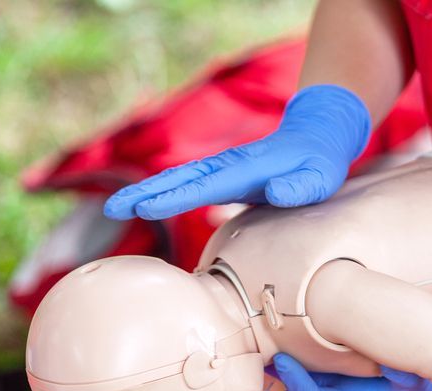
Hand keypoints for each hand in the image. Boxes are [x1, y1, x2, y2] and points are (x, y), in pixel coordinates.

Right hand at [103, 84, 371, 220]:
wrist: (317, 139)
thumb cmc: (319, 165)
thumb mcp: (319, 179)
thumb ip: (300, 187)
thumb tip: (275, 192)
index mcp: (246, 171)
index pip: (203, 186)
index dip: (174, 198)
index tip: (146, 209)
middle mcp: (226, 168)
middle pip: (178, 180)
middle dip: (144, 194)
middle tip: (112, 209)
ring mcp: (221, 171)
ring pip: (176, 181)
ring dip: (145, 193)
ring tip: (115, 209)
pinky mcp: (222, 179)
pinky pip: (185, 187)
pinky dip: (161, 195)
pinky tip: (142, 207)